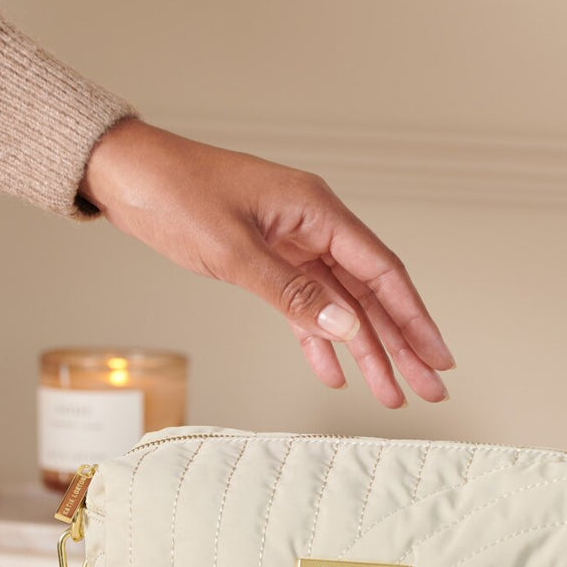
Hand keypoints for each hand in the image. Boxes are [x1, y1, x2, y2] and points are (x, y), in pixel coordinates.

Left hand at [79, 118, 454, 407]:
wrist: (127, 173)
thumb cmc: (175, 193)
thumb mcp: (234, 249)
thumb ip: (290, 292)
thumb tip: (346, 328)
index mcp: (317, 211)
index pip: (382, 272)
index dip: (415, 319)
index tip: (438, 356)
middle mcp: (312, 227)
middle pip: (370, 295)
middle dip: (400, 345)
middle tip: (427, 388)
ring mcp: (290, 245)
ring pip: (339, 307)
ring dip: (364, 351)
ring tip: (388, 393)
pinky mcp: (265, 260)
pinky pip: (302, 306)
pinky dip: (315, 340)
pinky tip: (331, 371)